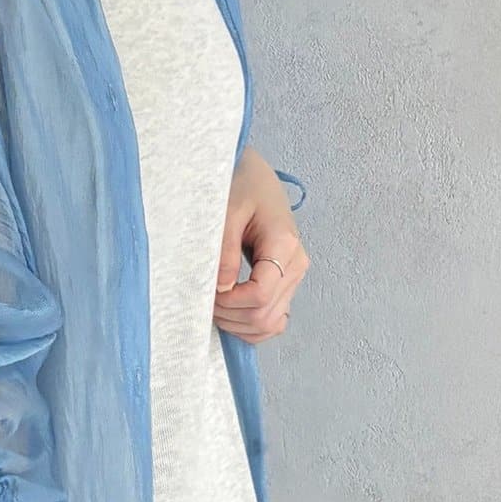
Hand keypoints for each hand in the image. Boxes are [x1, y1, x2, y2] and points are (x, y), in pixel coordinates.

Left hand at [213, 149, 309, 343]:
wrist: (256, 176)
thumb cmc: (240, 186)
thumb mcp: (227, 212)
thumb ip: (224, 252)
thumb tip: (221, 289)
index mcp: (284, 245)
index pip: (260, 294)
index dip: (230, 302)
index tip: (208, 291)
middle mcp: (296, 265)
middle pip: (265, 315)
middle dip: (230, 315)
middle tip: (204, 299)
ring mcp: (294, 277)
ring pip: (271, 324)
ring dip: (238, 324)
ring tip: (214, 306)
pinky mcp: (286, 283)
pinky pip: (274, 319)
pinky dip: (250, 325)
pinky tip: (229, 312)